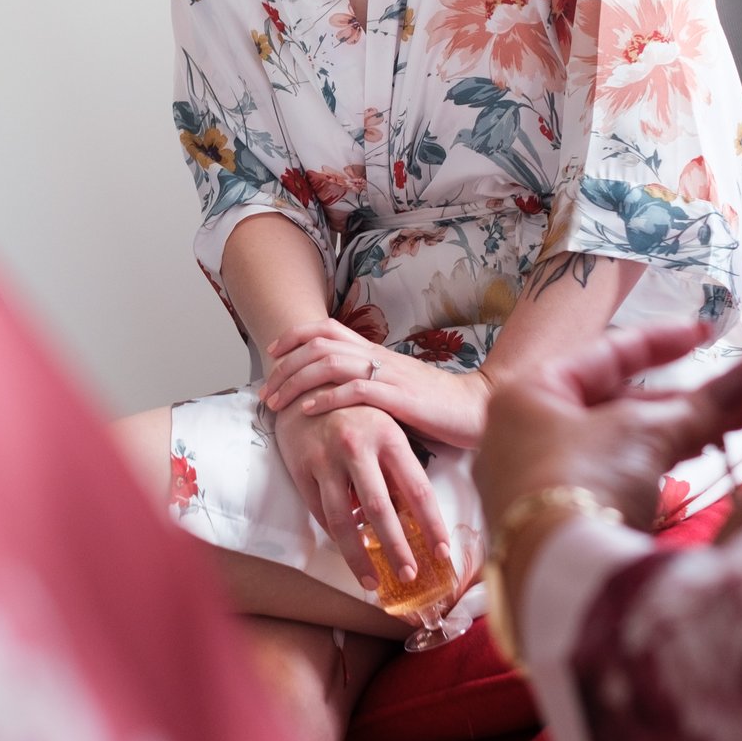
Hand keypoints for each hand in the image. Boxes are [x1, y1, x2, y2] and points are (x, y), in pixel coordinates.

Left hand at [262, 318, 490, 449]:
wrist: (476, 409)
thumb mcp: (394, 386)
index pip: (327, 329)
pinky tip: (307, 411)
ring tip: (276, 403)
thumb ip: (367, 383)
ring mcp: (388, 375)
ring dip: (296, 382)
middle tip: (265, 390)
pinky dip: (325, 399)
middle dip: (285, 365)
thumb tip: (333, 391)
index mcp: (376, 352)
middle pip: (320, 344)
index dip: (294, 336)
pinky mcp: (399, 397)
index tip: (272, 353)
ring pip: (330, 363)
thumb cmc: (435, 403)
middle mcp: (378, 357)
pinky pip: (355, 391)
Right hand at [270, 398, 452, 591]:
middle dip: (397, 549)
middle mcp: (357, 446)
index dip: (432, 525)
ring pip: (343, 520)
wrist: (304, 381)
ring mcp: (326, 458)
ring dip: (359, 557)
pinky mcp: (301, 467)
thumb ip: (399, 468)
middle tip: (409, 576)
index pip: (418, 490)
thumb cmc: (355, 409)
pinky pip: (319, 511)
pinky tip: (348, 550)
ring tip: (373, 583)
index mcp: (388, 436)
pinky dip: (334, 534)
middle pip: (381, 509)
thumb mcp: (386, 428)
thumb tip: (415, 516)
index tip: (442, 553)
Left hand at [475, 322, 741, 532]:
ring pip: (626, 442)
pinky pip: (620, 476)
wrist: (560, 575)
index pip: (604, 355)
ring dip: (688, 429)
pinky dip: (664, 462)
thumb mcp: (644, 433)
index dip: (662, 342)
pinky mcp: (567, 519)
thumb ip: (699, 405)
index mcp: (529, 395)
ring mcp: (545, 479)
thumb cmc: (586, 480)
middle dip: (691, 398)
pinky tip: (709, 451)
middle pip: (622, 403)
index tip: (708, 333)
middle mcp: (527, 433)